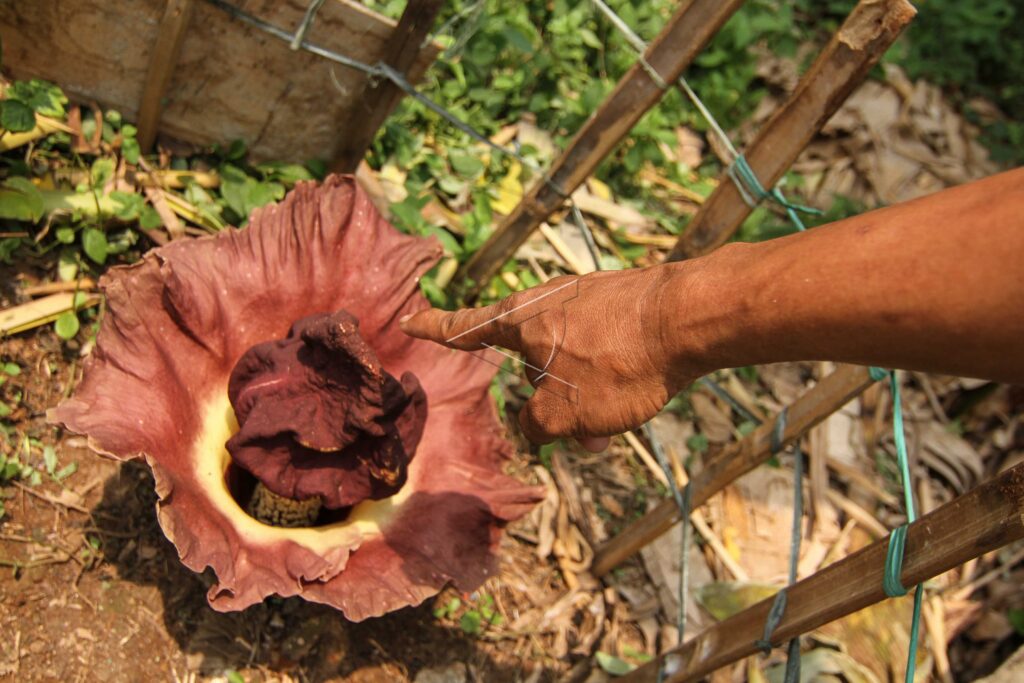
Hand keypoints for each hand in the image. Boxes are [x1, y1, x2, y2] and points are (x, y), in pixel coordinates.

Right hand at [400, 266, 706, 450]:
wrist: (689, 317)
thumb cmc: (617, 363)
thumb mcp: (563, 413)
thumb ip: (535, 425)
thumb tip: (537, 425)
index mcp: (520, 320)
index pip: (465, 327)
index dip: (435, 330)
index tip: (411, 320)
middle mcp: (549, 301)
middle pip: (533, 361)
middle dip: (552, 402)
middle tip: (583, 437)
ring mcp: (589, 298)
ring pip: (574, 360)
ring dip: (587, 396)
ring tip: (616, 426)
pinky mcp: (624, 303)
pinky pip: (604, 347)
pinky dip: (611, 376)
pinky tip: (640, 393)